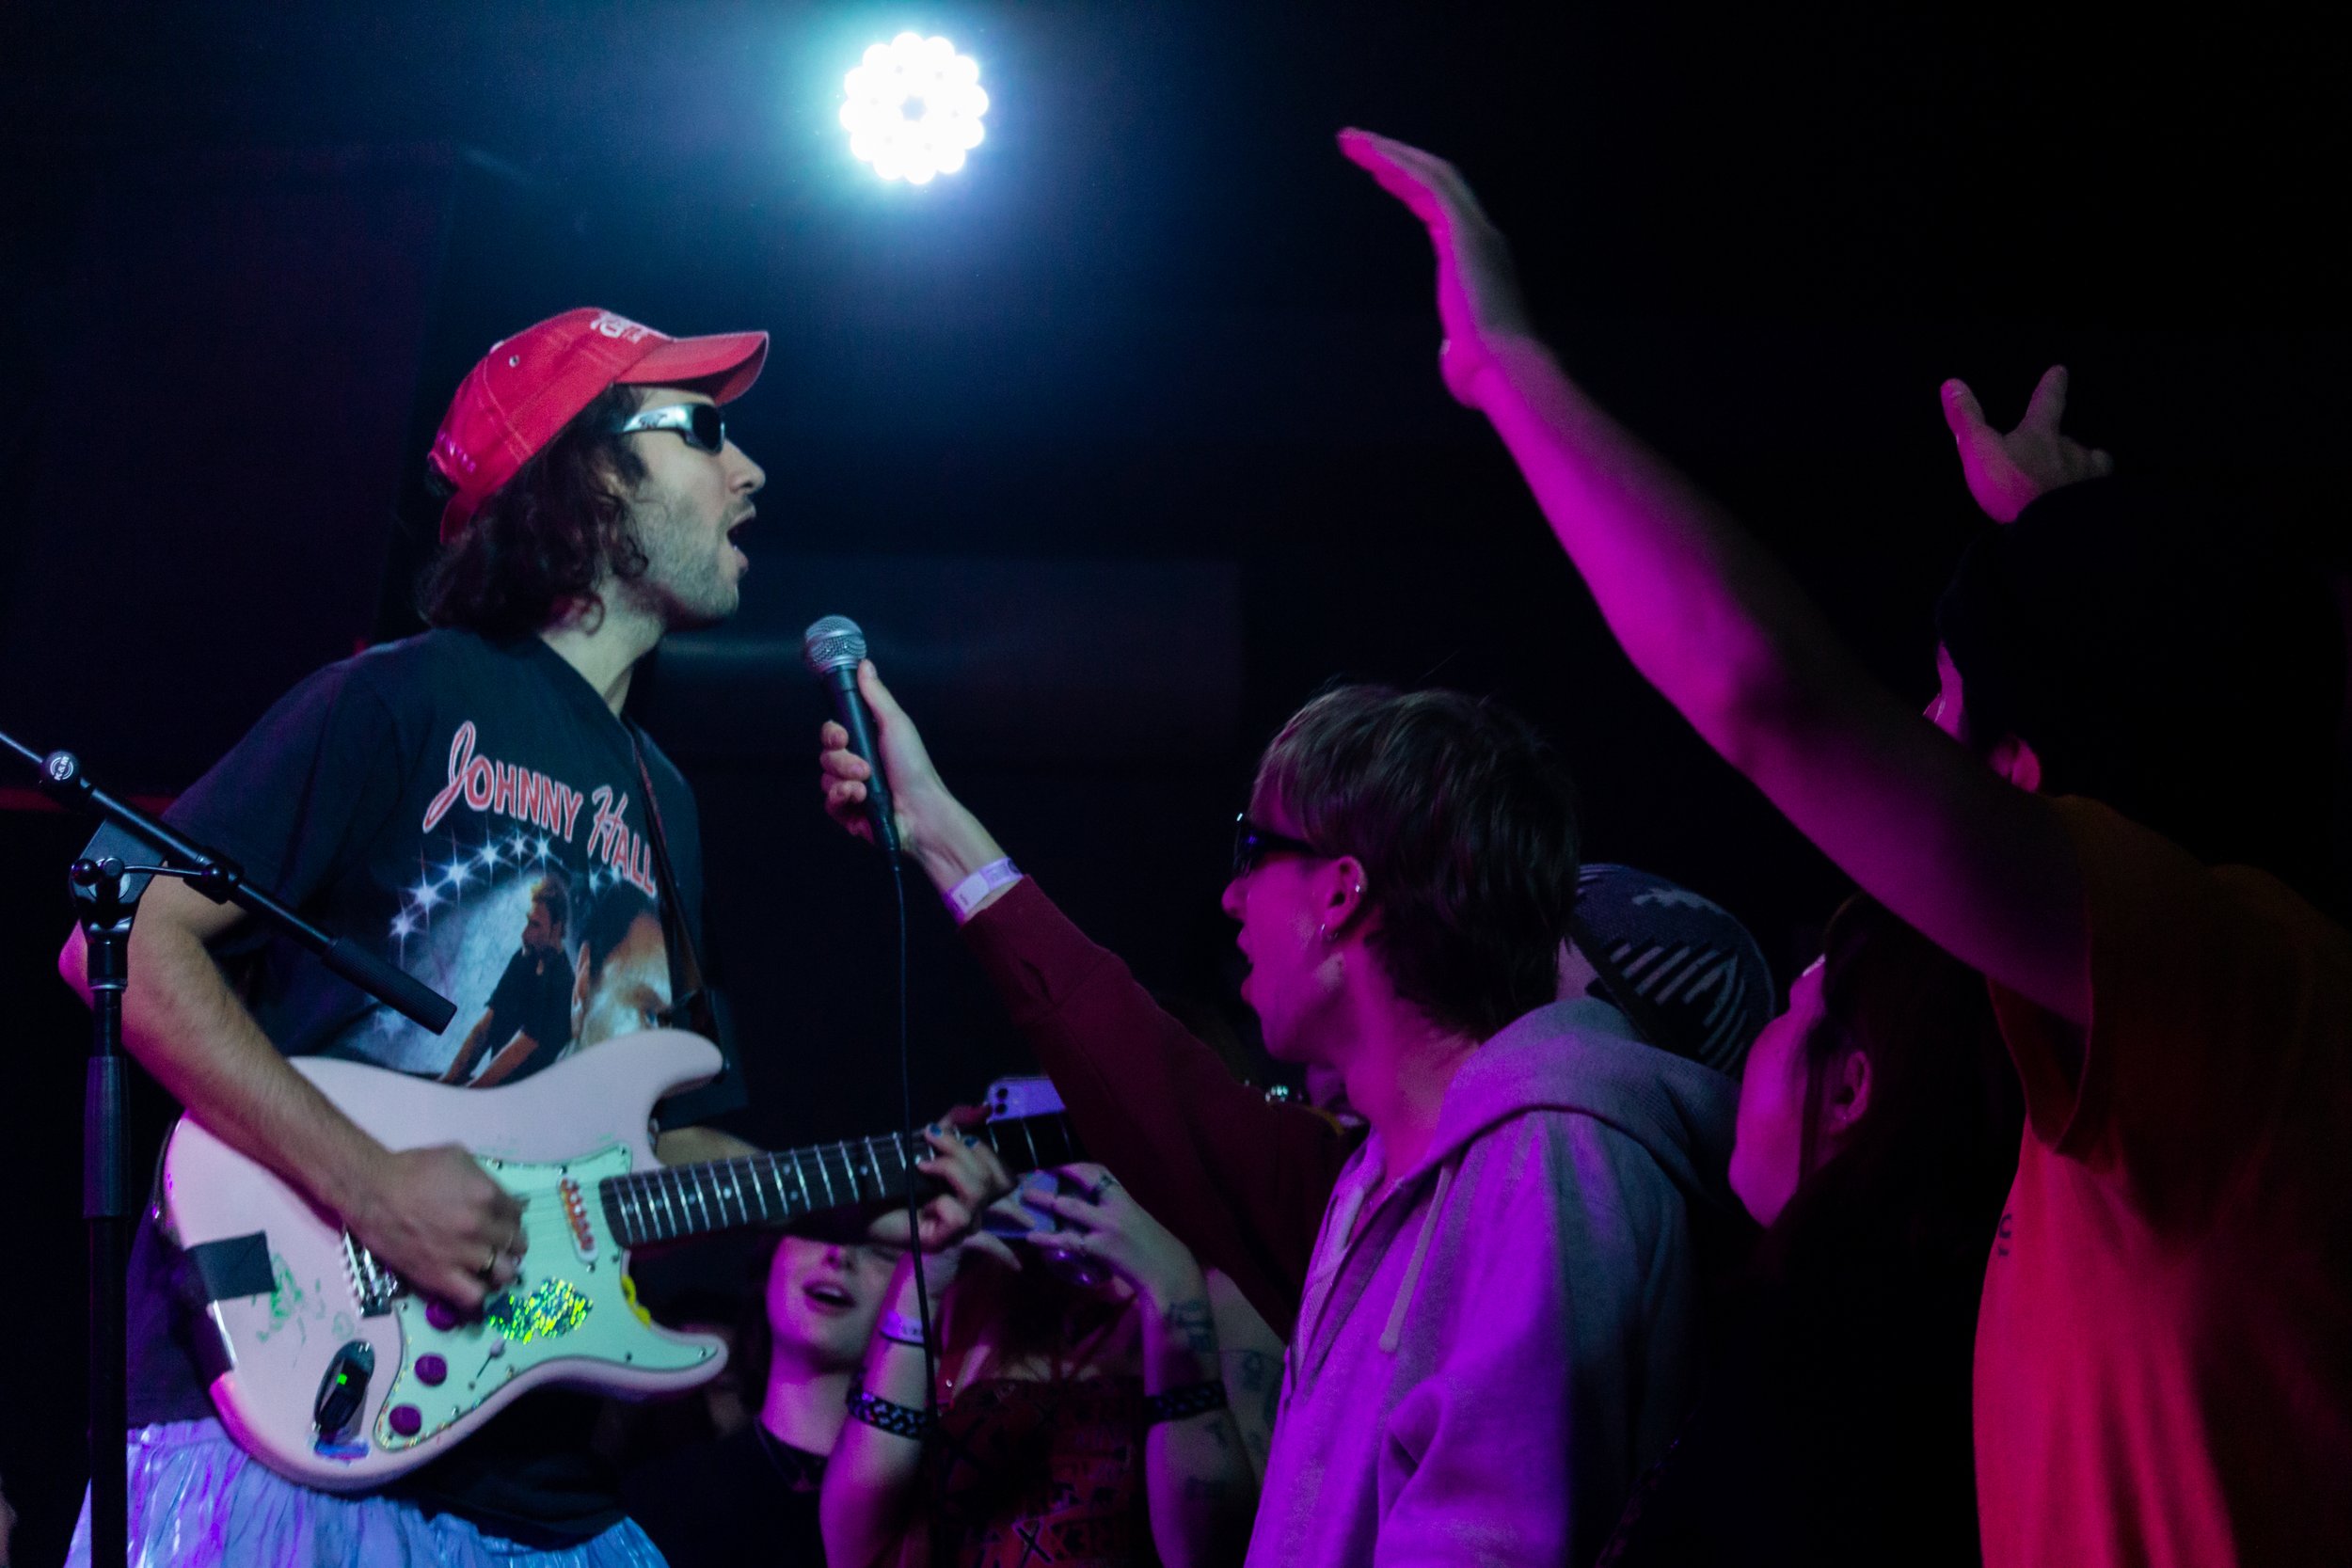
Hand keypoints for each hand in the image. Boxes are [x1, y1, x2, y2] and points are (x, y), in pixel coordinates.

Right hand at [346, 1143, 524, 1310]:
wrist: (372, 1191)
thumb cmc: (412, 1169)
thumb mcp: (458, 1158)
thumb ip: (486, 1178)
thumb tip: (505, 1196)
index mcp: (488, 1196)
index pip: (517, 1214)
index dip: (511, 1218)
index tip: (502, 1221)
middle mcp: (481, 1227)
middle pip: (515, 1244)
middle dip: (509, 1243)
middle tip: (497, 1243)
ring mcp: (462, 1255)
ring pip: (503, 1274)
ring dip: (500, 1269)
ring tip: (489, 1266)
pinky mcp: (440, 1277)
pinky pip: (473, 1297)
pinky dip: (478, 1293)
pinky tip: (472, 1283)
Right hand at [817, 660, 945, 850]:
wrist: (921, 811)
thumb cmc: (914, 768)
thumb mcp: (896, 725)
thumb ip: (876, 696)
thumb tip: (865, 665)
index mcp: (866, 743)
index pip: (833, 732)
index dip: (832, 733)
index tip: (842, 736)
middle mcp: (856, 764)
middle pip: (826, 755)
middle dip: (841, 761)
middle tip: (864, 766)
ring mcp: (851, 789)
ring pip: (826, 779)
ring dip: (845, 780)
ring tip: (866, 786)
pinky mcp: (848, 813)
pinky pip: (829, 802)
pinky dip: (842, 798)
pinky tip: (859, 798)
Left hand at [862, 1107, 1019, 1255]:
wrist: (856, 1203)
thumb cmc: (889, 1177)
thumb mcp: (925, 1143)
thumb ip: (955, 1125)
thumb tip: (985, 1109)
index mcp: (973, 1191)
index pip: (1005, 1175)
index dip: (987, 1150)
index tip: (948, 1133)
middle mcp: (973, 1212)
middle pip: (993, 1179)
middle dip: (962, 1149)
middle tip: (929, 1137)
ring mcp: (959, 1230)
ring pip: (978, 1193)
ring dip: (950, 1167)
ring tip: (922, 1163)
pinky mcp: (942, 1241)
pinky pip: (960, 1216)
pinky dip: (942, 1200)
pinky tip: (922, 1196)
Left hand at [1023, 1163, 1205, 1313]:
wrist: (1169, 1273)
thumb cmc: (1157, 1253)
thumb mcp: (1141, 1225)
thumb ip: (1122, 1217)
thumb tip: (1102, 1216)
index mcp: (1127, 1201)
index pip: (1101, 1174)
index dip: (1078, 1167)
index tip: (1060, 1165)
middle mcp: (1116, 1207)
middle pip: (1081, 1184)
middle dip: (1057, 1178)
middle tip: (1034, 1177)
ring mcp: (1106, 1226)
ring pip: (1069, 1208)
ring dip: (1046, 1202)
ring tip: (1026, 1198)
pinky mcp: (1099, 1247)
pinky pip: (1067, 1240)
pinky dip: (1046, 1239)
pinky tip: (1031, 1238)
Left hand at [1338, 127, 1538, 408]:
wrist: (1506, 370)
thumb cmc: (1484, 373)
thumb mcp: (1463, 352)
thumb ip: (1457, 343)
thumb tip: (1455, 350)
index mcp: (1477, 258)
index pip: (1439, 205)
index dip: (1407, 183)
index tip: (1376, 169)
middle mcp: (1480, 234)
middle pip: (1435, 177)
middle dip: (1395, 155)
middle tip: (1354, 140)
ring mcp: (1475, 229)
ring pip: (1431, 172)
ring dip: (1389, 152)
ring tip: (1350, 139)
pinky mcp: (1464, 232)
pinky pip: (1429, 184)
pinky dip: (1399, 165)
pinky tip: (1370, 156)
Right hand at [1939, 365, 2114, 522]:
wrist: (2055, 529)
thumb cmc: (2014, 486)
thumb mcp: (1980, 451)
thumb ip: (1966, 419)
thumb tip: (1951, 383)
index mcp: (2041, 434)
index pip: (2047, 402)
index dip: (2052, 387)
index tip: (2060, 371)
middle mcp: (2070, 449)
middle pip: (2067, 440)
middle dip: (2059, 443)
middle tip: (2052, 451)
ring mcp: (2088, 476)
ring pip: (2088, 462)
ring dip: (2080, 465)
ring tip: (2071, 478)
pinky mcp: (2099, 502)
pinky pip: (2099, 490)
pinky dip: (2092, 491)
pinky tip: (2086, 500)